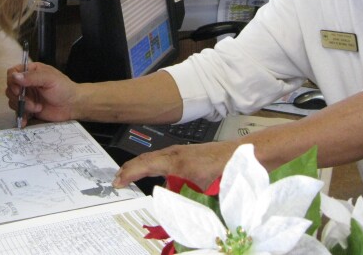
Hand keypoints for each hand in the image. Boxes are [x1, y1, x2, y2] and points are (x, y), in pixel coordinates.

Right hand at [5, 62, 77, 124]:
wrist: (72, 106)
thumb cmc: (64, 88)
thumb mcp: (49, 79)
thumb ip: (32, 77)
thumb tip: (14, 77)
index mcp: (31, 71)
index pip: (12, 72)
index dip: (12, 81)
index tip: (18, 90)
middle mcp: (27, 83)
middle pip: (10, 88)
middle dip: (19, 98)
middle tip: (32, 103)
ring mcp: (27, 96)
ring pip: (13, 101)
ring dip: (23, 107)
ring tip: (37, 108)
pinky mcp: (29, 108)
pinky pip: (18, 112)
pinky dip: (20, 116)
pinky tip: (25, 121)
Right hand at [112, 139, 238, 189]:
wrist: (244, 155)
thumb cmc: (225, 170)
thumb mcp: (201, 190)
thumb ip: (181, 199)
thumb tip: (168, 210)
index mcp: (175, 161)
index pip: (144, 165)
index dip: (128, 174)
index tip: (117, 183)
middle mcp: (175, 154)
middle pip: (145, 159)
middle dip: (129, 169)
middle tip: (118, 180)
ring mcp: (181, 152)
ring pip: (155, 159)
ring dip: (142, 168)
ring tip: (132, 178)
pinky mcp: (188, 155)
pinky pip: (164, 160)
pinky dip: (155, 168)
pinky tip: (158, 178)